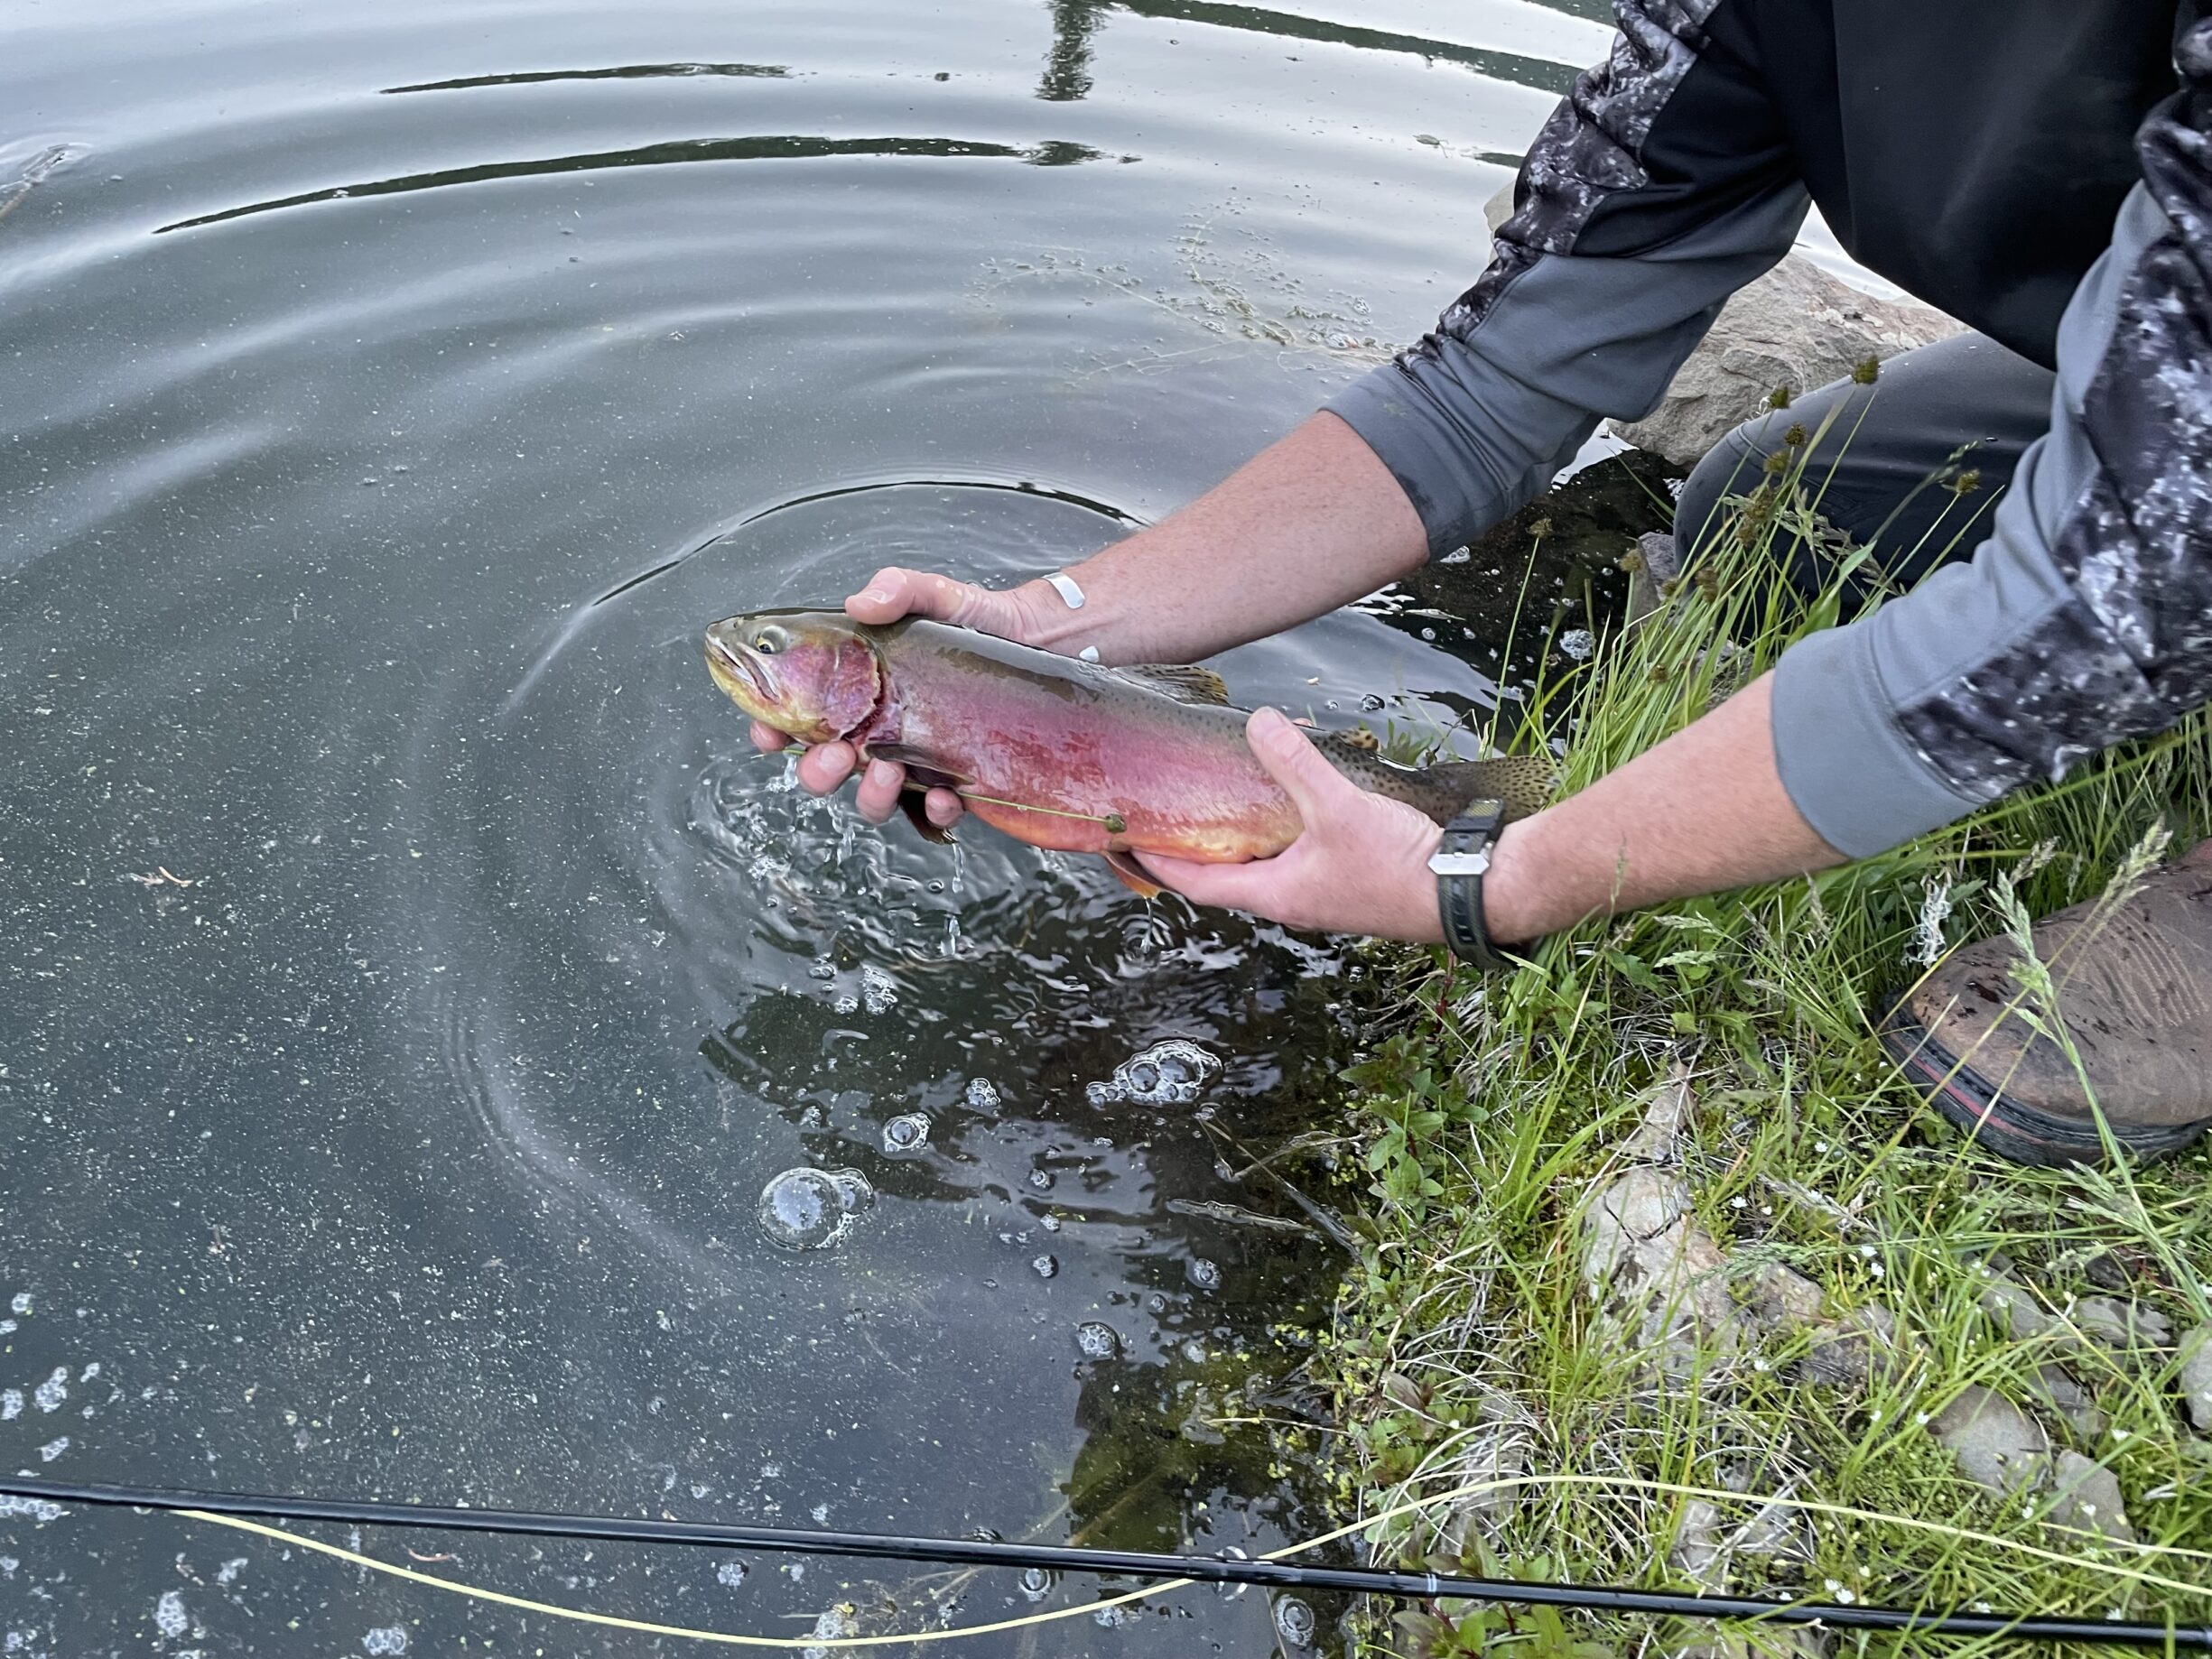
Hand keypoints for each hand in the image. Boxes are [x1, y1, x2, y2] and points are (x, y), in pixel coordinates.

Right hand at [747, 565, 1059, 827]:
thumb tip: (860, 603)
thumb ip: (897, 589)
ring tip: (887, 771)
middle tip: (837, 754)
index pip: (798, 717)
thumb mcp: (934, 595)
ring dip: (870, 795)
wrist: (1042, 641)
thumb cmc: (977, 621)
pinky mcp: (956, 781)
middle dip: (817, 772)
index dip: (773, 729)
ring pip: (872, 799)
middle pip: (825, 768)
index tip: (768, 730)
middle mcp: (878, 731)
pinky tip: (946, 793)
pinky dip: (935, 810)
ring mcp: (915, 760)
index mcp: (857, 691)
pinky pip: (934, 812)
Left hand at [1135, 707, 1446, 940]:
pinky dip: (1272, 836)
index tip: (1126, 842)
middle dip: (1191, 850)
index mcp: (1275, 893)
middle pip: (1223, 877)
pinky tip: (1280, 807)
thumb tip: (1262, 722)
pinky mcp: (1344, 881)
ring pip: (1260, 868)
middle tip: (1162, 818)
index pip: (1196, 883)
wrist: (1464, 893)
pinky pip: (1293, 859)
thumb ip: (1296, 763)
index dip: (1158, 862)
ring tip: (1211, 807)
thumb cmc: (1398, 865)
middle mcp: (1290, 900)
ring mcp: (1318, 894)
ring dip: (1235, 842)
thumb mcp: (1338, 806)